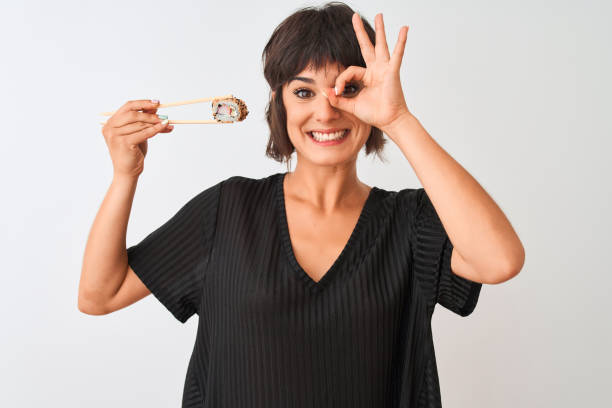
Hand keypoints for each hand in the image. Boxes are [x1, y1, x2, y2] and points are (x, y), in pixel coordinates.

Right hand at [101, 99, 172, 178]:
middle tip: (163, 115)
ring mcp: (115, 135)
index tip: (157, 102)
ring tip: (167, 123)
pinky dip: (156, 129)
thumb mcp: (138, 133)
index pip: (127, 107)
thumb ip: (143, 121)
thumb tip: (155, 107)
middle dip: (150, 114)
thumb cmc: (132, 153)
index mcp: (111, 123)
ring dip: (156, 122)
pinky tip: (164, 127)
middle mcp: (110, 128)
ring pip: (140, 124)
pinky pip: (143, 133)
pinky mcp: (123, 142)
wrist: (127, 172)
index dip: (142, 103)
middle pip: (133, 113)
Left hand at [326, 13, 411, 132]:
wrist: (388, 121)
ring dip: (380, 30)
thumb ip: (338, 99)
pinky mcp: (392, 71)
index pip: (349, 71)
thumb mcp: (351, 105)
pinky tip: (404, 29)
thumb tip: (325, 91)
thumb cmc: (374, 114)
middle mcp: (376, 70)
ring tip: (379, 15)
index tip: (337, 91)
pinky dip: (401, 42)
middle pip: (366, 47)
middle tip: (354, 16)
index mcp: (366, 77)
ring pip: (381, 45)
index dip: (341, 80)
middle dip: (360, 32)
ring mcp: (385, 69)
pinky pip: (397, 54)